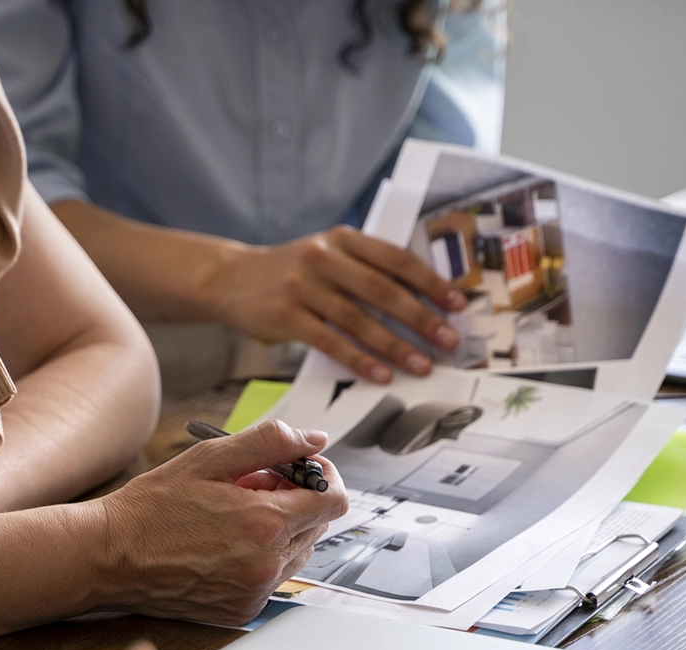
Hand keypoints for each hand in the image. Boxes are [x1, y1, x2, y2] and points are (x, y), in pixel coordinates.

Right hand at [92, 420, 348, 625]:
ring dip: (280, 531)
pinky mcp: (242, 610)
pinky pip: (273, 579)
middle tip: (253, 488)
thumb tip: (314, 440)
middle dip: (296, 501)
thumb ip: (270, 443)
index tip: (301, 469)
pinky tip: (225, 545)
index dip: (322, 478)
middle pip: (318, 527)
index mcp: (265, 523)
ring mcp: (255, 592)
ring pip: (297, 554)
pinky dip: (261, 559)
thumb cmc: (152, 508)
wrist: (110, 557)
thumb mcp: (209, 458)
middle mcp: (267, 564)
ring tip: (234, 517)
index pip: (334, 501)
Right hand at [208, 225, 465, 382]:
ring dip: (395, 346)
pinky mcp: (286, 316)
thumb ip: (363, 270)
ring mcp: (302, 286)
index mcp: (342, 238)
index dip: (430, 282)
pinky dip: (359, 360)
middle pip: (382, 290)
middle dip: (421, 318)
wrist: (229, 280)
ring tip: (421, 365)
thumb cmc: (289, 273)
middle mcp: (323, 257)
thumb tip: (419, 304)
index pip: (395, 258)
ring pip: (359, 320)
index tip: (456, 304)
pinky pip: (330, 342)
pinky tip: (381, 375)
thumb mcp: (325, 256)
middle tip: (448, 340)